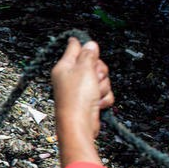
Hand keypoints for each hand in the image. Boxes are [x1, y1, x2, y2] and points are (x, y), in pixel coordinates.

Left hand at [51, 38, 113, 166]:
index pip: (74, 48)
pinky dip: (103, 98)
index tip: (89, 44)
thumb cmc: (77, 97)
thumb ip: (88, 55)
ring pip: (101, 80)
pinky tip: (97, 103)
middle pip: (93, 64)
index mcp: (64, 67)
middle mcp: (71, 77)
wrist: (79, 124)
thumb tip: (89, 43)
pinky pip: (103, 93)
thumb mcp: (84, 69)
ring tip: (94, 94)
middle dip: (100, 71)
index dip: (84, 46)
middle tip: (95, 77)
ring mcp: (80, 89)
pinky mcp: (89, 100)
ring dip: (102, 86)